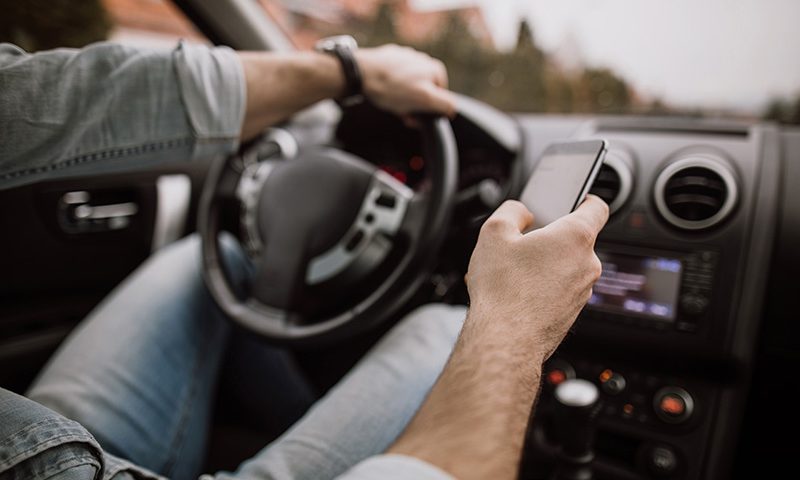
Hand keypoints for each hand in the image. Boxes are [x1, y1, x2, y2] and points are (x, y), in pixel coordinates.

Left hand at [355, 44, 455, 117]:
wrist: (361, 73)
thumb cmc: (392, 87)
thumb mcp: (425, 99)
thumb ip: (444, 104)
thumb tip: (452, 109)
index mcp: (435, 69)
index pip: (440, 98)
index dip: (428, 111)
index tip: (415, 116)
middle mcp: (423, 60)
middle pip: (424, 93)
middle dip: (413, 106)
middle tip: (401, 112)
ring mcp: (405, 58)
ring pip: (408, 87)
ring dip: (401, 99)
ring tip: (390, 100)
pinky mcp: (388, 59)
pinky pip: (394, 79)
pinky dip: (390, 88)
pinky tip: (382, 91)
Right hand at [465, 196, 608, 359]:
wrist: (505, 339)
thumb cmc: (502, 290)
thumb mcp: (494, 233)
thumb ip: (512, 211)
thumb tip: (521, 213)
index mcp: (575, 237)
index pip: (597, 207)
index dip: (583, 198)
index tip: (572, 200)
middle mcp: (587, 264)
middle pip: (576, 239)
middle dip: (550, 237)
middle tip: (522, 242)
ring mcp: (583, 291)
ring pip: (567, 266)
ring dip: (545, 263)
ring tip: (514, 271)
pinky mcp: (572, 312)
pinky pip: (561, 288)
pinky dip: (544, 286)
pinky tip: (518, 292)